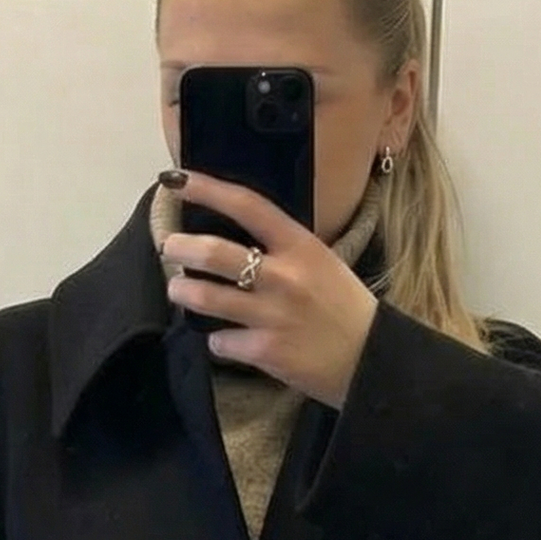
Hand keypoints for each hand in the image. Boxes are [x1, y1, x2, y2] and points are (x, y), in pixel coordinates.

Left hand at [160, 172, 378, 408]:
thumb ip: (283, 248)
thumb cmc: (344, 306)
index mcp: (300, 246)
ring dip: (184, 293)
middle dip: (181, 249)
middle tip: (169, 249)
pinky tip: (226, 340)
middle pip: (215, 254)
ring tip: (179, 291)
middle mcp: (284, 277)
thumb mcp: (322, 262)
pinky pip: (221, 342)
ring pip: (207, 299)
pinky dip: (218, 341)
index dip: (208, 189)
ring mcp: (273, 316)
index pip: (248, 206)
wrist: (370, 359)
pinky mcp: (266, 351)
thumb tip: (236, 236)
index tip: (178, 180)